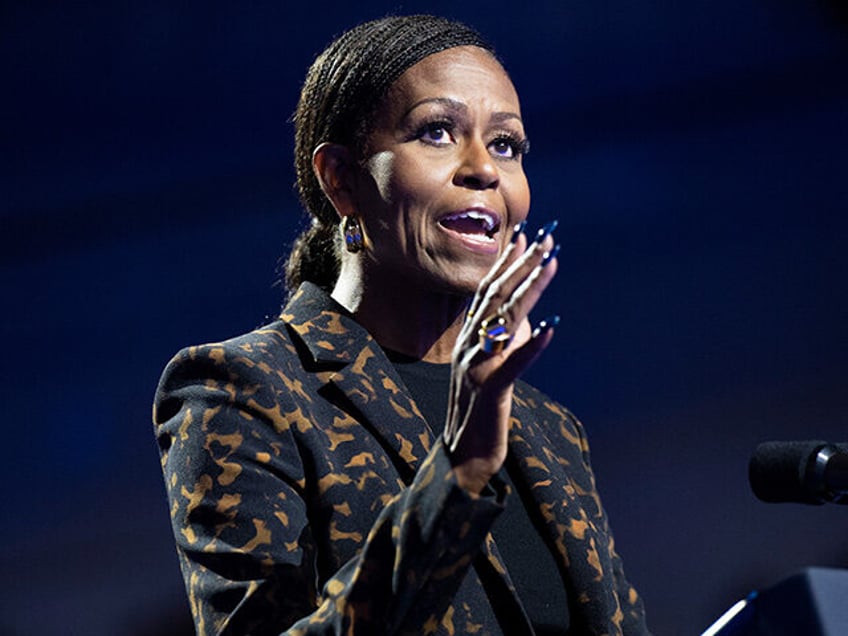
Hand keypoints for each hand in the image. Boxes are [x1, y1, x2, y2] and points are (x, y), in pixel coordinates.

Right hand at [444, 221, 559, 492]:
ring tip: (552, 263)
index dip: (507, 262)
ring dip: (530, 288)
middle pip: (496, 296)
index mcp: (469, 338)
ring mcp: (476, 366)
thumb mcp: (496, 367)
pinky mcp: (490, 390)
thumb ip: (510, 341)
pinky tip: (553, 326)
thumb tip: (532, 317)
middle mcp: (469, 345)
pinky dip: (533, 345)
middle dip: (522, 264)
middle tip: (547, 237)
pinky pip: (513, 364)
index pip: (488, 291)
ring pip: (504, 320)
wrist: (463, 455)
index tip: (528, 235)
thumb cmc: (481, 410)